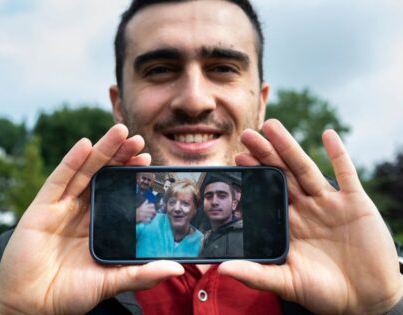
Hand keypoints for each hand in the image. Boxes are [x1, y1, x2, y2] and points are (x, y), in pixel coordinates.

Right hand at [0, 124, 183, 314]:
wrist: (32, 306)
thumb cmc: (71, 294)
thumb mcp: (112, 282)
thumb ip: (142, 274)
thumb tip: (177, 269)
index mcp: (100, 223)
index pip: (119, 191)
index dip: (132, 175)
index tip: (149, 161)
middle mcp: (82, 210)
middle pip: (104, 175)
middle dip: (121, 156)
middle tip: (139, 140)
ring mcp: (63, 206)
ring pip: (85, 171)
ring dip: (102, 150)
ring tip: (121, 132)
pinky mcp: (43, 207)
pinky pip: (59, 180)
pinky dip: (72, 161)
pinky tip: (86, 145)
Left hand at [220, 119, 402, 314]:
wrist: (366, 300)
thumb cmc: (324, 293)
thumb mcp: (287, 283)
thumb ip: (256, 275)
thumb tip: (221, 269)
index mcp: (288, 224)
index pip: (267, 193)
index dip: (254, 175)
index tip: (236, 158)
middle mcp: (306, 208)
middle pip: (283, 175)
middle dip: (266, 154)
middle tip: (247, 134)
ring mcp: (330, 203)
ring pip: (306, 169)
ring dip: (290, 147)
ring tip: (272, 126)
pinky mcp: (355, 203)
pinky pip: (347, 174)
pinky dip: (339, 155)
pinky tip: (327, 135)